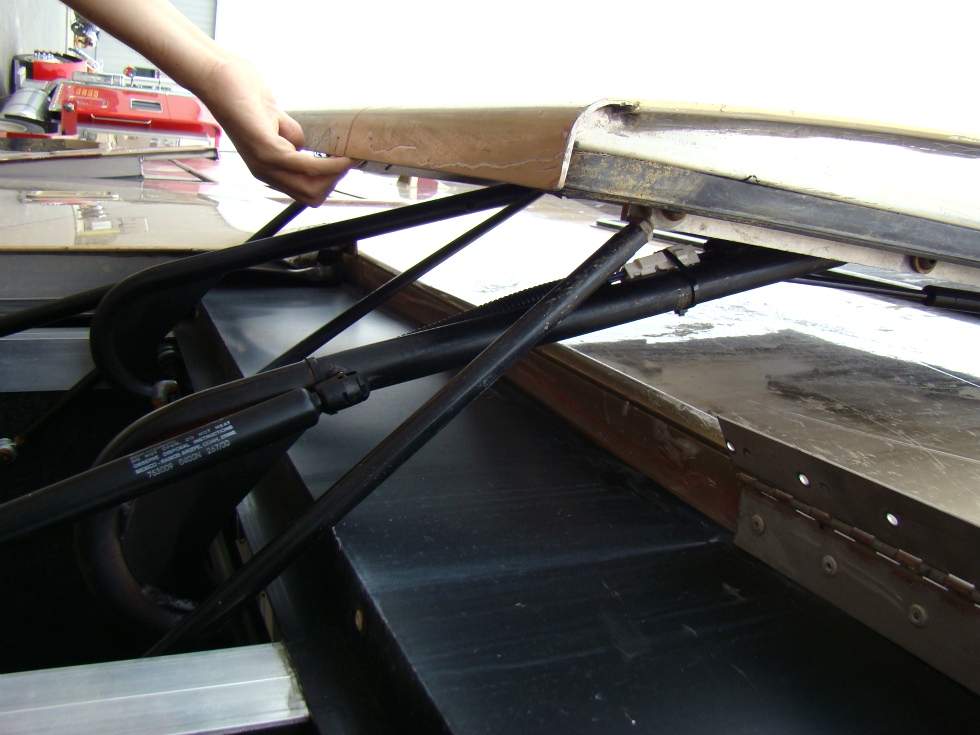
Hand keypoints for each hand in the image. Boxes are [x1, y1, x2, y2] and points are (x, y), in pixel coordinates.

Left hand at [197, 56, 351, 205]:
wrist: (220, 77)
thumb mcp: (277, 123)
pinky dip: (329, 164)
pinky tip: (341, 156)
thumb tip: (306, 147)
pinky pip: (305, 165)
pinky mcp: (267, 149)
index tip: (343, 165)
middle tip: (347, 162)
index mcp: (267, 167)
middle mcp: (265, 172)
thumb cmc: (243, 94)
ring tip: (347, 159)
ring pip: (311, 189)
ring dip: (335, 175)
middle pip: (311, 196)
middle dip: (335, 182)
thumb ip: (292, 139)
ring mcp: (265, 163)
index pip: (304, 192)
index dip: (328, 183)